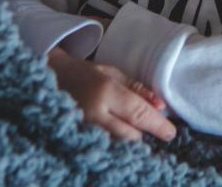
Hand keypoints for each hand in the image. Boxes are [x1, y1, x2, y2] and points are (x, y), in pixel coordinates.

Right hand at [47, 47, 176, 142]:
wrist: (50, 78)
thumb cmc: (85, 74)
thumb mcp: (114, 73)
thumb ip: (138, 89)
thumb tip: (162, 107)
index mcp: (105, 91)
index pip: (138, 114)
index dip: (157, 125)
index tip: (171, 133)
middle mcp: (93, 113)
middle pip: (129, 135)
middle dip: (144, 133)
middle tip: (152, 128)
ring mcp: (82, 129)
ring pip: (116, 145)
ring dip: (129, 140)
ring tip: (134, 131)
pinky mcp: (74, 139)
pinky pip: (102, 147)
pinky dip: (114, 145)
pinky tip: (118, 138)